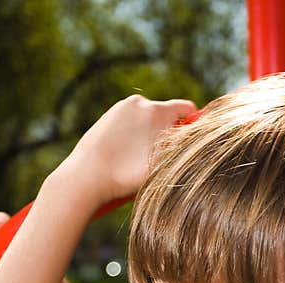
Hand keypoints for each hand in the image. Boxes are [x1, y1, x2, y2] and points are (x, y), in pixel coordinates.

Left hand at [58, 95, 198, 206]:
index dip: (194, 125)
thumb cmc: (128, 176)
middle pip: (167, 115)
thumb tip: (197, 143)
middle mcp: (140, 103)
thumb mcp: (164, 167)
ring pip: (148, 120)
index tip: (190, 144)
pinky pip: (132, 122)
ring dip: (151, 134)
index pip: (188, 109)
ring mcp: (121, 108)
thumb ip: (182, 150)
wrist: (87, 177)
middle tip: (163, 158)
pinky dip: (135, 135)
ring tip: (141, 159)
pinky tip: (127, 154)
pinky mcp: (109, 116)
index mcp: (157, 111)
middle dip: (170, 132)